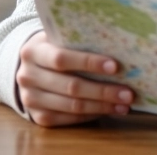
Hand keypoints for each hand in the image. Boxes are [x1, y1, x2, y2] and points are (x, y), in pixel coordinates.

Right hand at [16, 31, 134, 126]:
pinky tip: (108, 110)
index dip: (89, 63)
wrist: (30, 65)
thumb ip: (79, 37)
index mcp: (33, 51)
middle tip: (128, 92)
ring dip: (101, 106)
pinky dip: (90, 115)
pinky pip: (68, 119)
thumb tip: (118, 41)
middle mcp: (28, 76)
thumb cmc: (54, 45)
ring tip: (124, 104)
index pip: (62, 59)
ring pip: (72, 106)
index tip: (115, 66)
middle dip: (103, 90)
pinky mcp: (37, 116)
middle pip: (71, 86)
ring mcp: (31, 98)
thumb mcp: (59, 36)